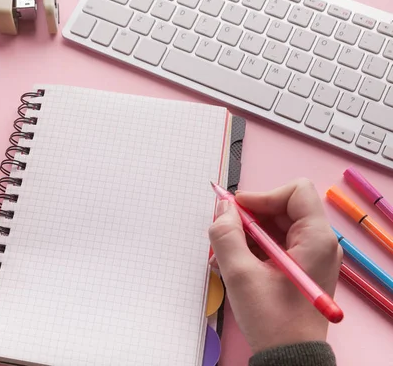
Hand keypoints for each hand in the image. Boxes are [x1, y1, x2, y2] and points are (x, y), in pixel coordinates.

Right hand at [208, 179, 341, 352]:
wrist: (288, 357)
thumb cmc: (273, 321)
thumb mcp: (240, 275)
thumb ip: (226, 235)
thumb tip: (222, 208)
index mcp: (315, 239)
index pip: (295, 192)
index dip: (263, 196)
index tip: (237, 212)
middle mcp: (318, 243)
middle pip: (281, 208)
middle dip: (249, 217)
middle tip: (225, 233)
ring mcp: (309, 255)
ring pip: (275, 226)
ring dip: (247, 234)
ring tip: (224, 254)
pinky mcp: (299, 267)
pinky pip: (274, 243)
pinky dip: (252, 248)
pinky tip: (234, 264)